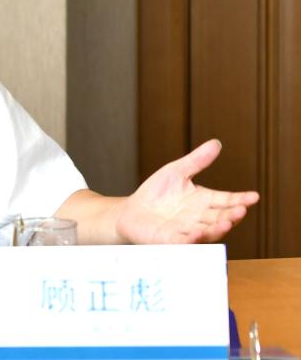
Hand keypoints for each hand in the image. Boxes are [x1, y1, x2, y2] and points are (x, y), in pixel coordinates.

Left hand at [115, 139, 259, 243]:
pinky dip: (191, 240)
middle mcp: (200, 218)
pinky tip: (197, 233)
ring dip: (217, 230)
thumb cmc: (157, 193)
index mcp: (204, 201)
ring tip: (226, 223)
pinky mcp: (170, 241)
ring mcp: (186, 230)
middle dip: (231, 215)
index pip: (227, 200)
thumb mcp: (177, 172)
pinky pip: (183, 242)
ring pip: (207, 233)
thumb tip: (216, 143)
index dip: (240, 199)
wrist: (131, 211)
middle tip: (241, 210)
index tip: (254, 196)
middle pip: (220, 218)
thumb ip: (197, 161)